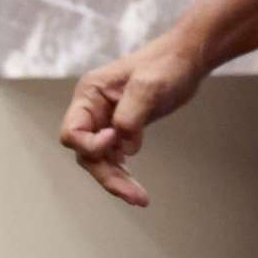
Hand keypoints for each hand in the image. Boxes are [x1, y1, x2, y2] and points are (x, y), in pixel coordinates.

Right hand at [59, 33, 206, 205]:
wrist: (185, 59)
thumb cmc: (166, 65)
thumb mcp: (149, 86)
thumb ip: (131, 114)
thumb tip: (125, 147)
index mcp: (90, 94)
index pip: (72, 131)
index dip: (91, 144)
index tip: (117, 140)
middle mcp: (92, 109)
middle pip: (85, 152)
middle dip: (106, 175)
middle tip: (133, 195)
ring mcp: (105, 120)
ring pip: (99, 160)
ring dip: (116, 180)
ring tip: (140, 199)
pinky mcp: (121, 129)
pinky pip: (114, 158)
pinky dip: (123, 174)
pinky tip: (137, 187)